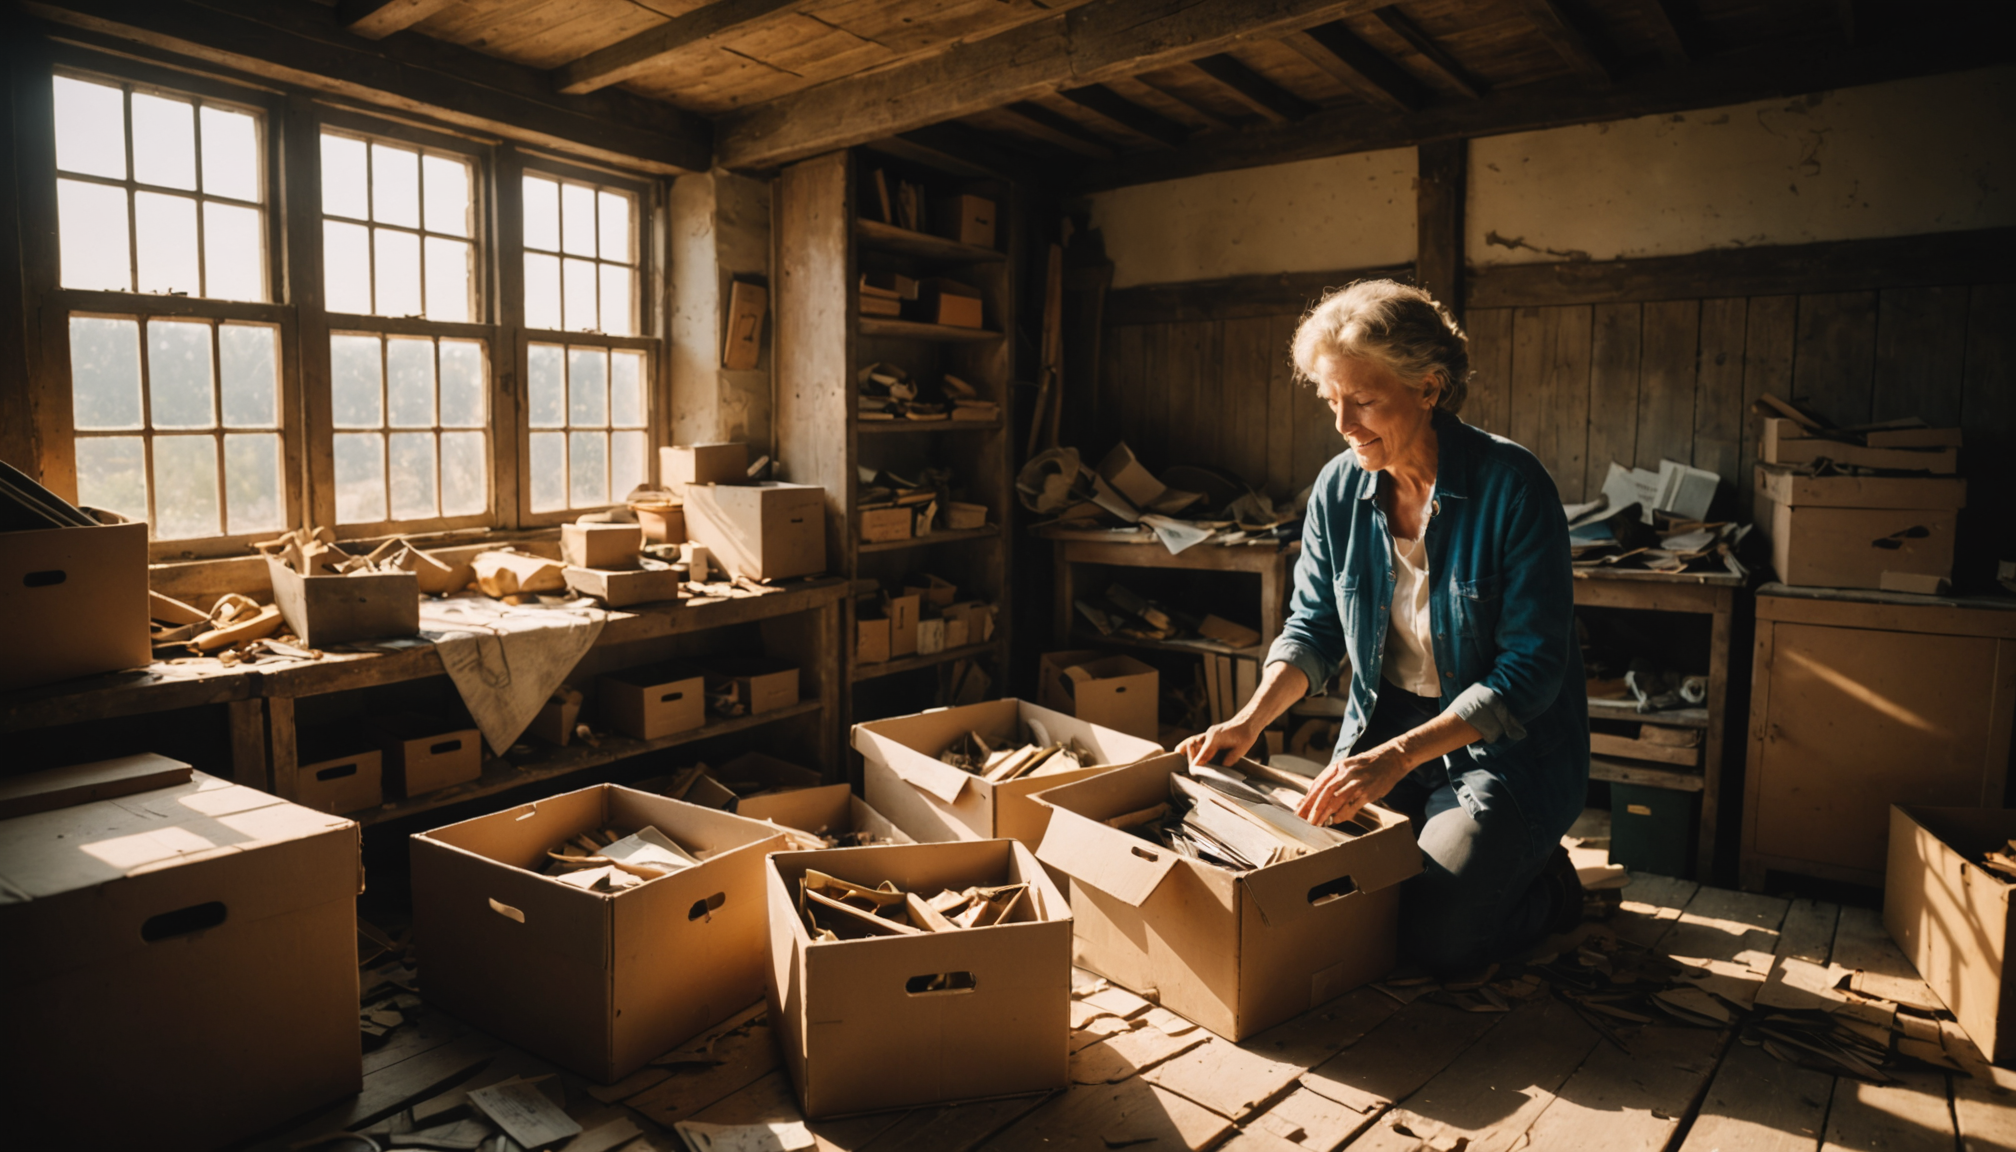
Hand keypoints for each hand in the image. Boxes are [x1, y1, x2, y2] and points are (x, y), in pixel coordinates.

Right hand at [1178, 721, 1256, 770]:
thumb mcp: (1240, 750)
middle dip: (1192, 759)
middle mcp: (1209, 735)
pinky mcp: (1210, 733)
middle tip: (1192, 770)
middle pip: (1195, 749)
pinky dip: (1192, 745)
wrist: (1248, 721)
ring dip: (1188, 750)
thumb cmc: (1246, 735)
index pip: (1202, 755)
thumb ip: (1229, 760)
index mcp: (1215, 739)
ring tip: (1179, 755)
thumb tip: (1220, 769)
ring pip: (1193, 741)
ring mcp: (1208, 733)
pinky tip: (1185, 748)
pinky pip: (1198, 739)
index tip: (1193, 772)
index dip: (1197, 765)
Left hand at [1296, 744, 1413, 826]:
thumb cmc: (1368, 765)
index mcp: (1339, 766)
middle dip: (1313, 808)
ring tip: (1317, 823)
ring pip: (1336, 800)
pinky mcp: (1368, 792)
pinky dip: (1343, 814)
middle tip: (1306, 820)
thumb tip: (1318, 795)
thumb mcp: (1349, 766)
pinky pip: (1352, 806)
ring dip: (1325, 813)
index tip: (1299, 809)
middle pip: (1325, 792)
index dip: (1308, 798)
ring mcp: (1357, 783)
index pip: (1319, 784)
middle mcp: (1346, 773)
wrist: (1392, 759)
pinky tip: (1335, 820)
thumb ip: (1335, 778)